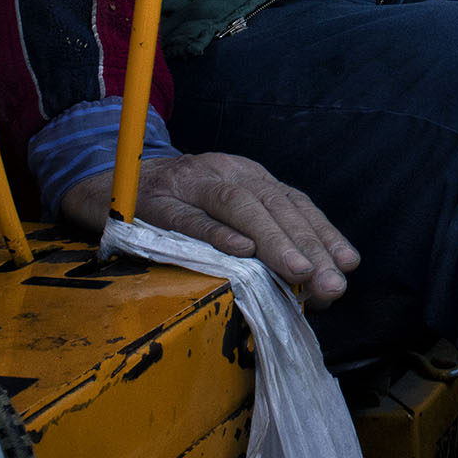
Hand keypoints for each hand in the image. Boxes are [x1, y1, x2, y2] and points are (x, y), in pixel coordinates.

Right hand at [61, 152, 360, 303]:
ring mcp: (189, 184)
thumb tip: (312, 284)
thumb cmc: (177, 208)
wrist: (109, 183)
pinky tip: (243, 253)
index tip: (348, 264)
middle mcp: (224, 172)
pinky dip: (216, 233)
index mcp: (247, 175)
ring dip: (273, 240)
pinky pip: (189, 218)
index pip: (293, 202)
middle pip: (273, 204)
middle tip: (333, 284)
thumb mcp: (224, 213)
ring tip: (301, 273)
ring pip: (238, 206)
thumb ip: (262, 238)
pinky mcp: (156, 202)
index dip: (323, 232)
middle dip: (308, 245)